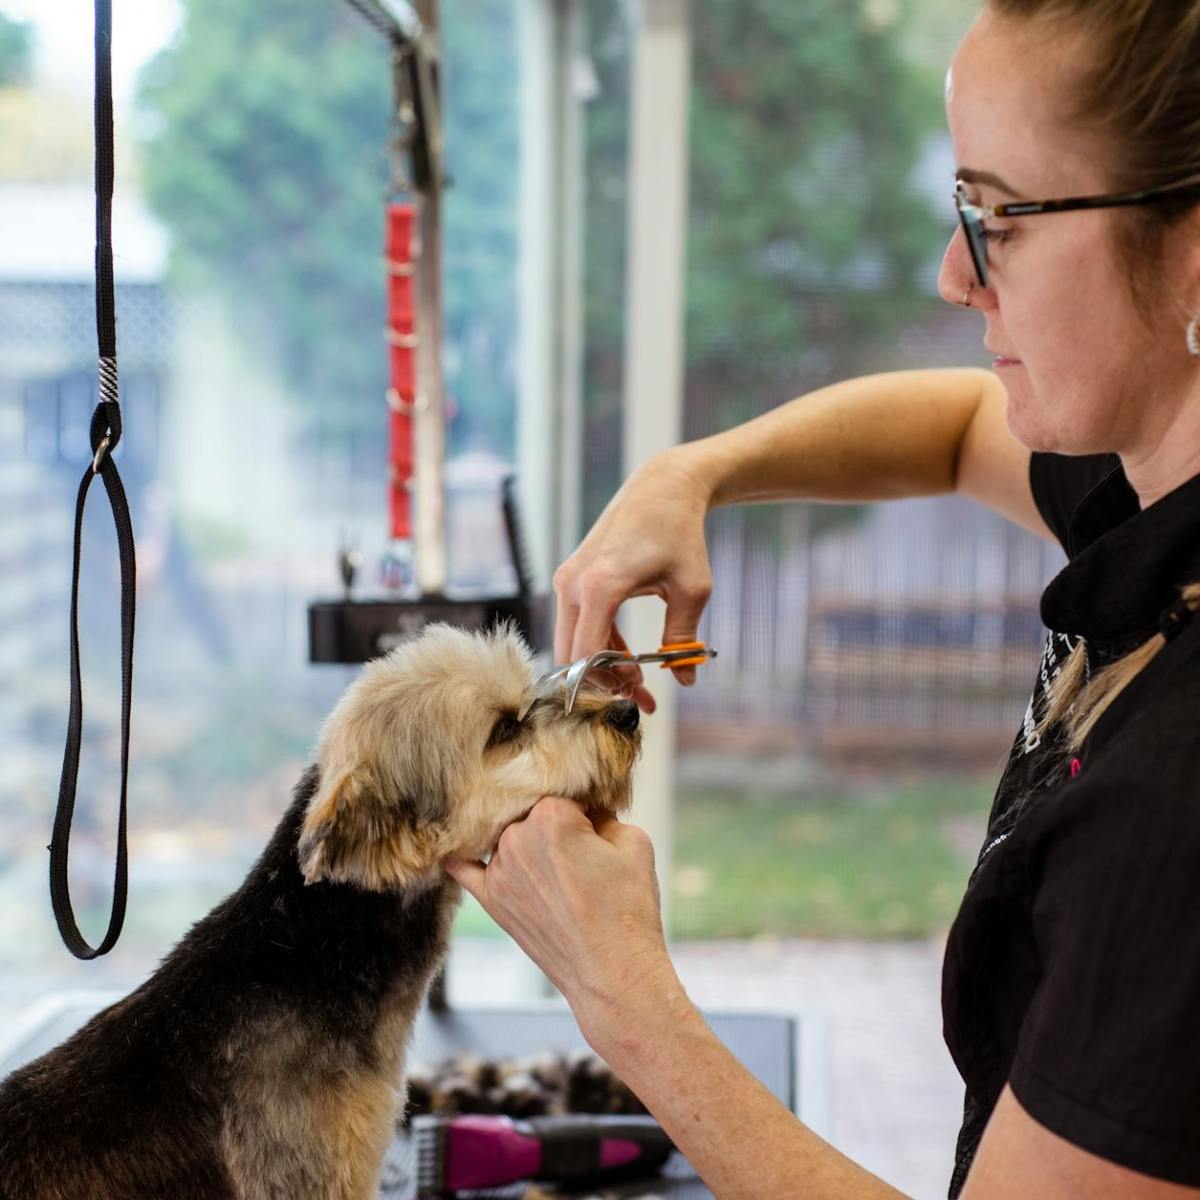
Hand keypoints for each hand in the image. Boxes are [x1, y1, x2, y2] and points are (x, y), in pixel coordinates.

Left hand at [444, 797, 675, 1041]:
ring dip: (525, 841)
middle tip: (581, 854)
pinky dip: (464, 855)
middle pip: (533, 813)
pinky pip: (463, 867)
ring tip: (557, 871)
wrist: (613, 973)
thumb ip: (605, 813)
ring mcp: (498, 870)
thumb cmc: (629, 909)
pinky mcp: (491, 900)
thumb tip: (587, 809)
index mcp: (551, 816)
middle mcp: (517, 839)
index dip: (583, 808)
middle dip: (555, 824)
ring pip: (507, 836)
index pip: (563, 793)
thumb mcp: (634, 843)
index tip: (597, 826)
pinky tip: (460, 845)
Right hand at [552, 448, 714, 712]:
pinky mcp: (571, 578)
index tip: (641, 694)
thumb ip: (684, 639)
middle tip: (640, 698)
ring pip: (572, 643)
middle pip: (571, 655)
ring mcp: (567, 580)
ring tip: (640, 682)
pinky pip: (578, 625)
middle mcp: (573, 583)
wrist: (662, 489)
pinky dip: (599, 646)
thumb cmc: (681, 536)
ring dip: (601, 667)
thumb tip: (685, 679)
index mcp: (600, 586)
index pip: (586, 655)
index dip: (610, 683)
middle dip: (602, 683)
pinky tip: (629, 658)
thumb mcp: (692, 590)